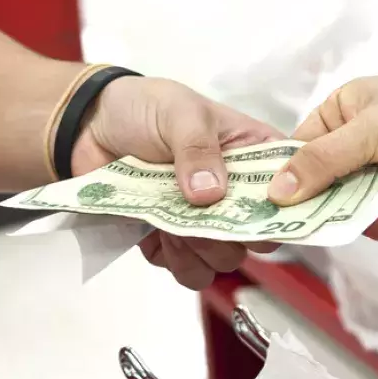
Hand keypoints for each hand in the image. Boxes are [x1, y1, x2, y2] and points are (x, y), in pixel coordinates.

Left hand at [72, 76, 281, 288]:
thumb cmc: (144, 107)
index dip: (280, 206)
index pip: (289, 189)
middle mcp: (236, 193)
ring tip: (171, 227)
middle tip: (199, 219)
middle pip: (257, 237)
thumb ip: (196, 147)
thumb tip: (210, 194)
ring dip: (199, 253)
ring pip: (224, 261)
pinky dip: (172, 259)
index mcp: (253, 154)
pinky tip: (154, 232)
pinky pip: (188, 271)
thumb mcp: (178, 112)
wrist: (89, 126)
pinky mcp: (172, 241)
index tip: (253, 210)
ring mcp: (204, 221)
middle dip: (228, 236)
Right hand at [267, 67, 377, 239]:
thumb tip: (278, 190)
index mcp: (342, 115)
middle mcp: (357, 148)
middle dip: (312, 203)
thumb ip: (322, 161)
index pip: (299, 150)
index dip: (283, 176)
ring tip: (337, 222)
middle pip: (320, 185)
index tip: (264, 203)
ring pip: (347, 209)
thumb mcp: (367, 128)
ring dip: (345, 215)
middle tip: (294, 224)